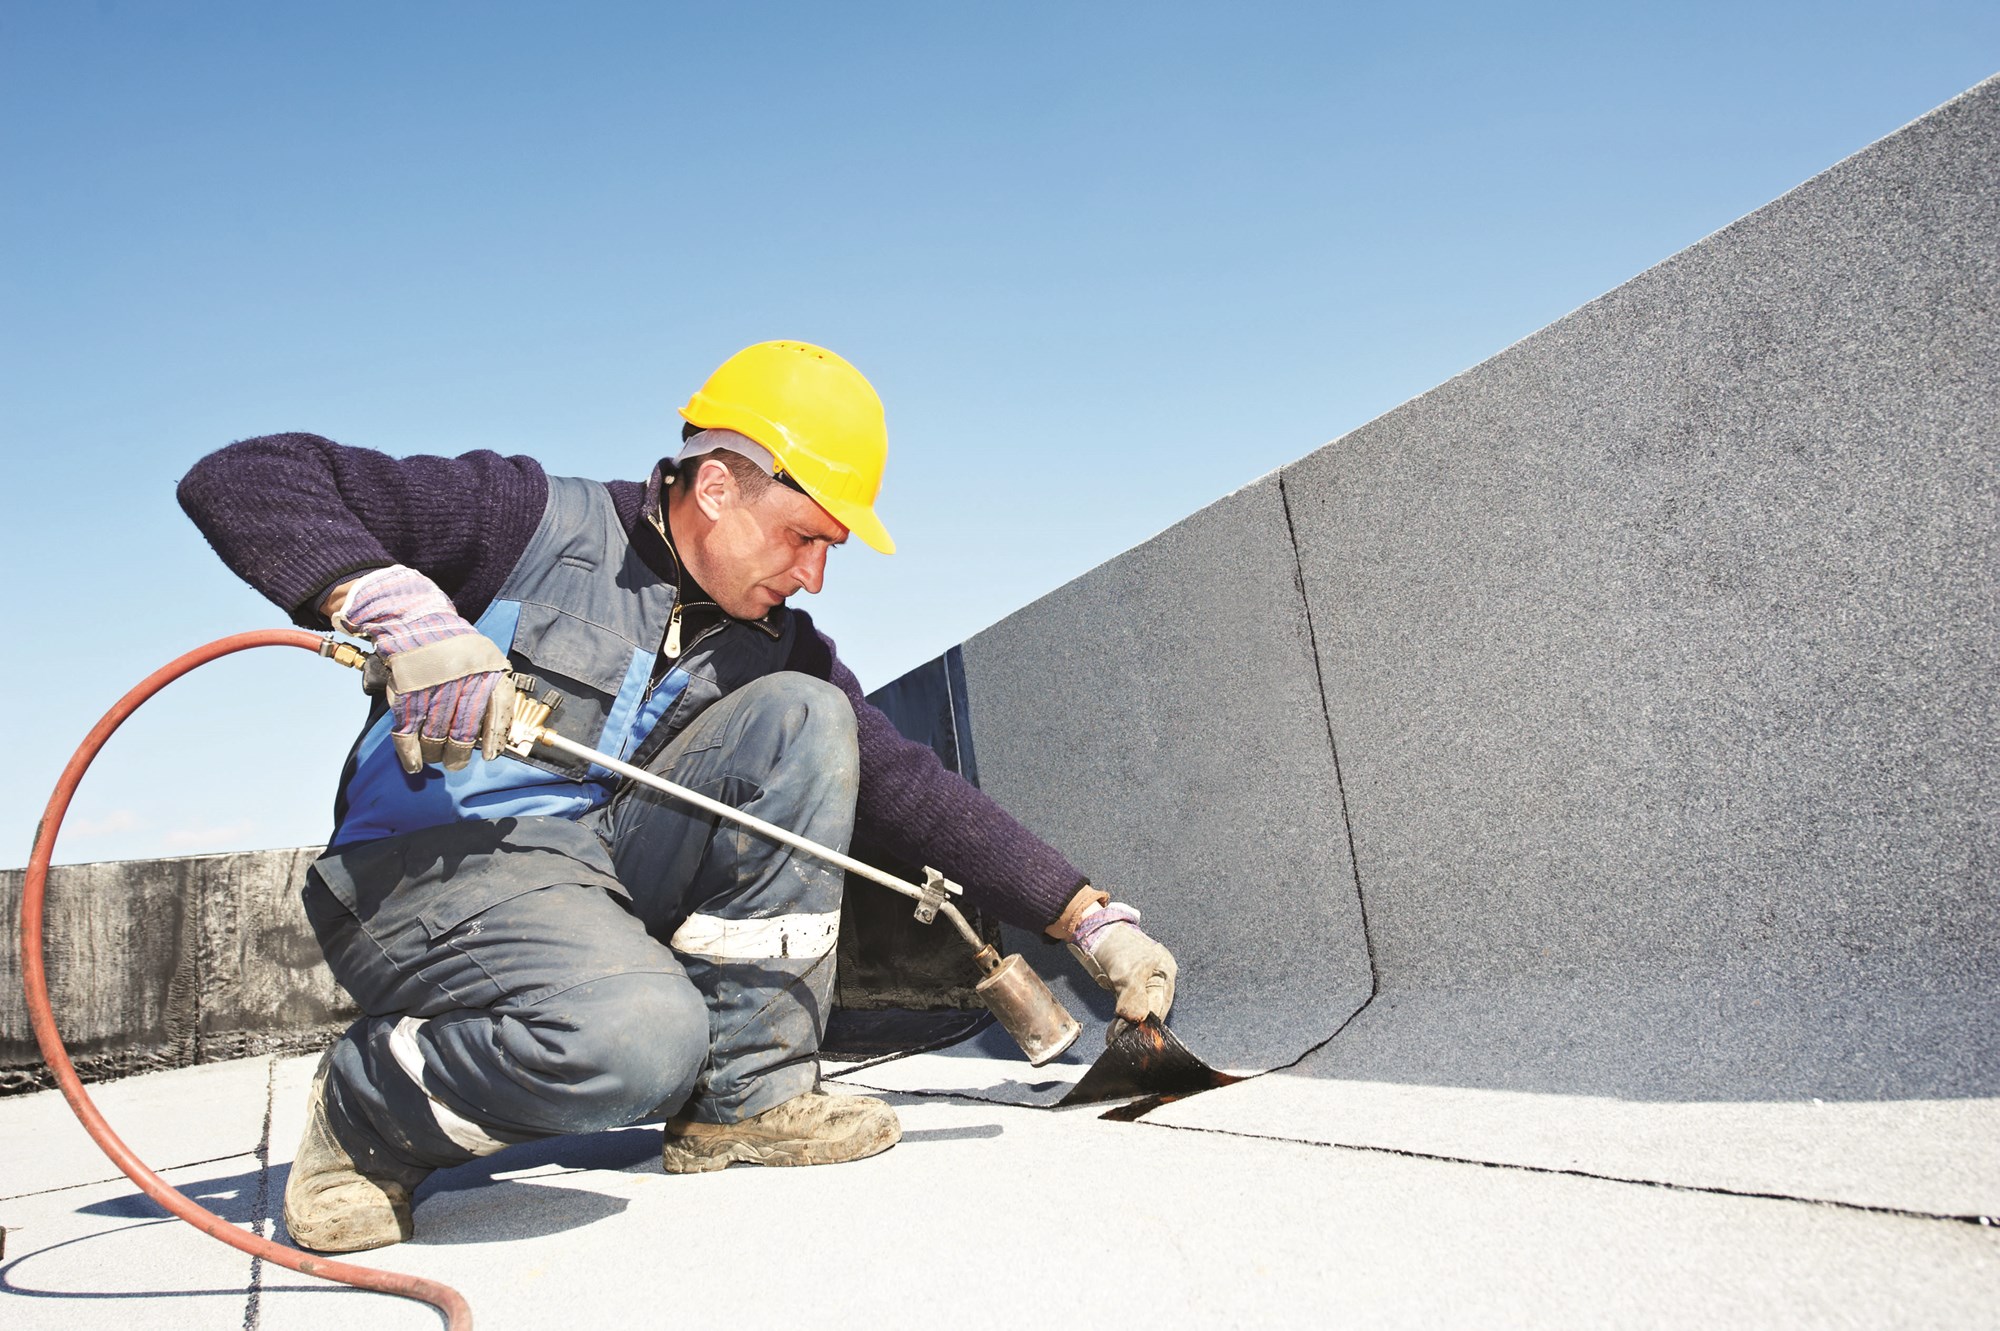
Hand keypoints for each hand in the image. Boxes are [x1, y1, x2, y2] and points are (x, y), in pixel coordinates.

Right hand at [331, 565, 516, 772]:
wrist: (413, 619)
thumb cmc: (451, 645)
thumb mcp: (482, 657)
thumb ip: (489, 687)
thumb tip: (495, 731)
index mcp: (485, 669)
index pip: (497, 709)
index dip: (494, 737)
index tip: (490, 756)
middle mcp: (461, 679)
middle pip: (463, 730)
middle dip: (459, 753)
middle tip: (456, 763)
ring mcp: (432, 687)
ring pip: (435, 735)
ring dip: (434, 753)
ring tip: (435, 759)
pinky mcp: (405, 692)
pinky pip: (407, 731)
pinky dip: (409, 753)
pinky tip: (414, 764)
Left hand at [1066, 902, 1176, 1037]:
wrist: (1093, 931)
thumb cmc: (1115, 946)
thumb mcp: (1126, 972)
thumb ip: (1133, 996)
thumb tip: (1137, 1020)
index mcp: (1165, 973)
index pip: (1160, 1007)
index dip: (1146, 1024)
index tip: (1129, 1036)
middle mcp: (1159, 980)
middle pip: (1152, 1010)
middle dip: (1136, 1026)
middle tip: (1118, 1038)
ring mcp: (1145, 983)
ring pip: (1140, 1011)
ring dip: (1128, 1024)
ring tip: (1113, 1035)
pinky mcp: (1131, 986)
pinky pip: (1130, 1007)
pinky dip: (1123, 1018)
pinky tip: (1114, 1028)